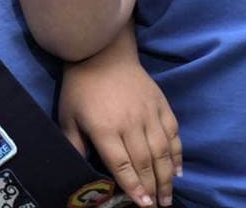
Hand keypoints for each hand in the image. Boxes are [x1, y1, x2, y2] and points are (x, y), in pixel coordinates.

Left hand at [59, 42, 181, 207]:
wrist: (102, 52)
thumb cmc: (81, 86)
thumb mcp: (67, 115)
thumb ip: (74, 144)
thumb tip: (78, 169)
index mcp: (104, 128)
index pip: (121, 165)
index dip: (133, 186)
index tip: (142, 204)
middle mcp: (129, 123)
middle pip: (145, 162)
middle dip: (152, 189)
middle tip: (158, 206)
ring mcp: (148, 113)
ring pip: (162, 151)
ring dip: (167, 178)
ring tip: (168, 197)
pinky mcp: (160, 104)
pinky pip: (172, 132)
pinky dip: (177, 153)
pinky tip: (177, 170)